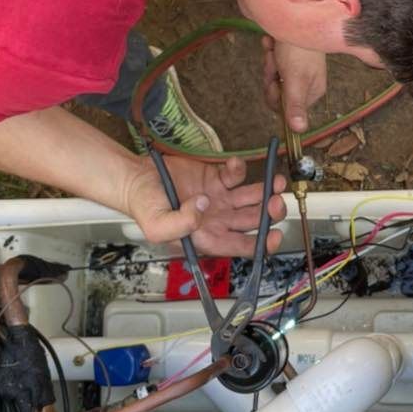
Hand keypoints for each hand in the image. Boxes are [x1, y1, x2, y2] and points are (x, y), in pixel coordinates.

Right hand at [122, 152, 285, 256]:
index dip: (263, 244)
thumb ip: (181, 224)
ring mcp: (220, 199)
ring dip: (267, 192)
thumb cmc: (143, 207)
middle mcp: (219, 220)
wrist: (136, 179)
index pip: (243, 246)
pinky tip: (234, 165)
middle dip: (270, 213)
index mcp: (209, 238)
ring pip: (253, 198)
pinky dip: (240, 169)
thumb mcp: (157, 226)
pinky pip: (236, 175)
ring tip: (276, 183)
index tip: (274, 235)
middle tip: (275, 202)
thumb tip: (204, 207)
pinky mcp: (216, 178)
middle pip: (255, 221)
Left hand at [262, 37, 326, 132]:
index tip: (275, 83)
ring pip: (273, 75)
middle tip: (274, 62)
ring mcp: (296, 68)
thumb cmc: (299, 49)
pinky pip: (273, 60)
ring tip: (274, 49)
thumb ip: (295, 105)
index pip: (287, 108)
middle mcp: (306, 82)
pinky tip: (271, 42)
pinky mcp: (288, 55)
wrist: (298, 13)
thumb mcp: (295, 79)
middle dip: (271, 76)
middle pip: (277, 92)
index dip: (276, 96)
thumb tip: (299, 131)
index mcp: (312, 91)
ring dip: (270, 61)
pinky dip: (270, 50)